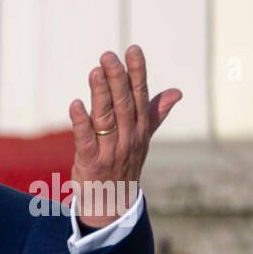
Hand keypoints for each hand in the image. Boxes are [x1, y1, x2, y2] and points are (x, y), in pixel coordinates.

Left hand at [68, 44, 180, 226]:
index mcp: (141, 128)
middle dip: (117, 78)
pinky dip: (81, 122)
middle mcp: (129, 137)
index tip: (133, 49)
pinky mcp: (92, 162)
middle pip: (123, 103)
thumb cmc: (124, 166)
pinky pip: (86, 140)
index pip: (140, 95)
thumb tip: (176, 92)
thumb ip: (155, 114)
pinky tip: (76, 104)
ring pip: (106, 118)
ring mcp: (111, 150)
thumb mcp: (143, 139)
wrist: (113, 204)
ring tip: (95, 71)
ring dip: (100, 94)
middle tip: (108, 55)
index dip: (137, 72)